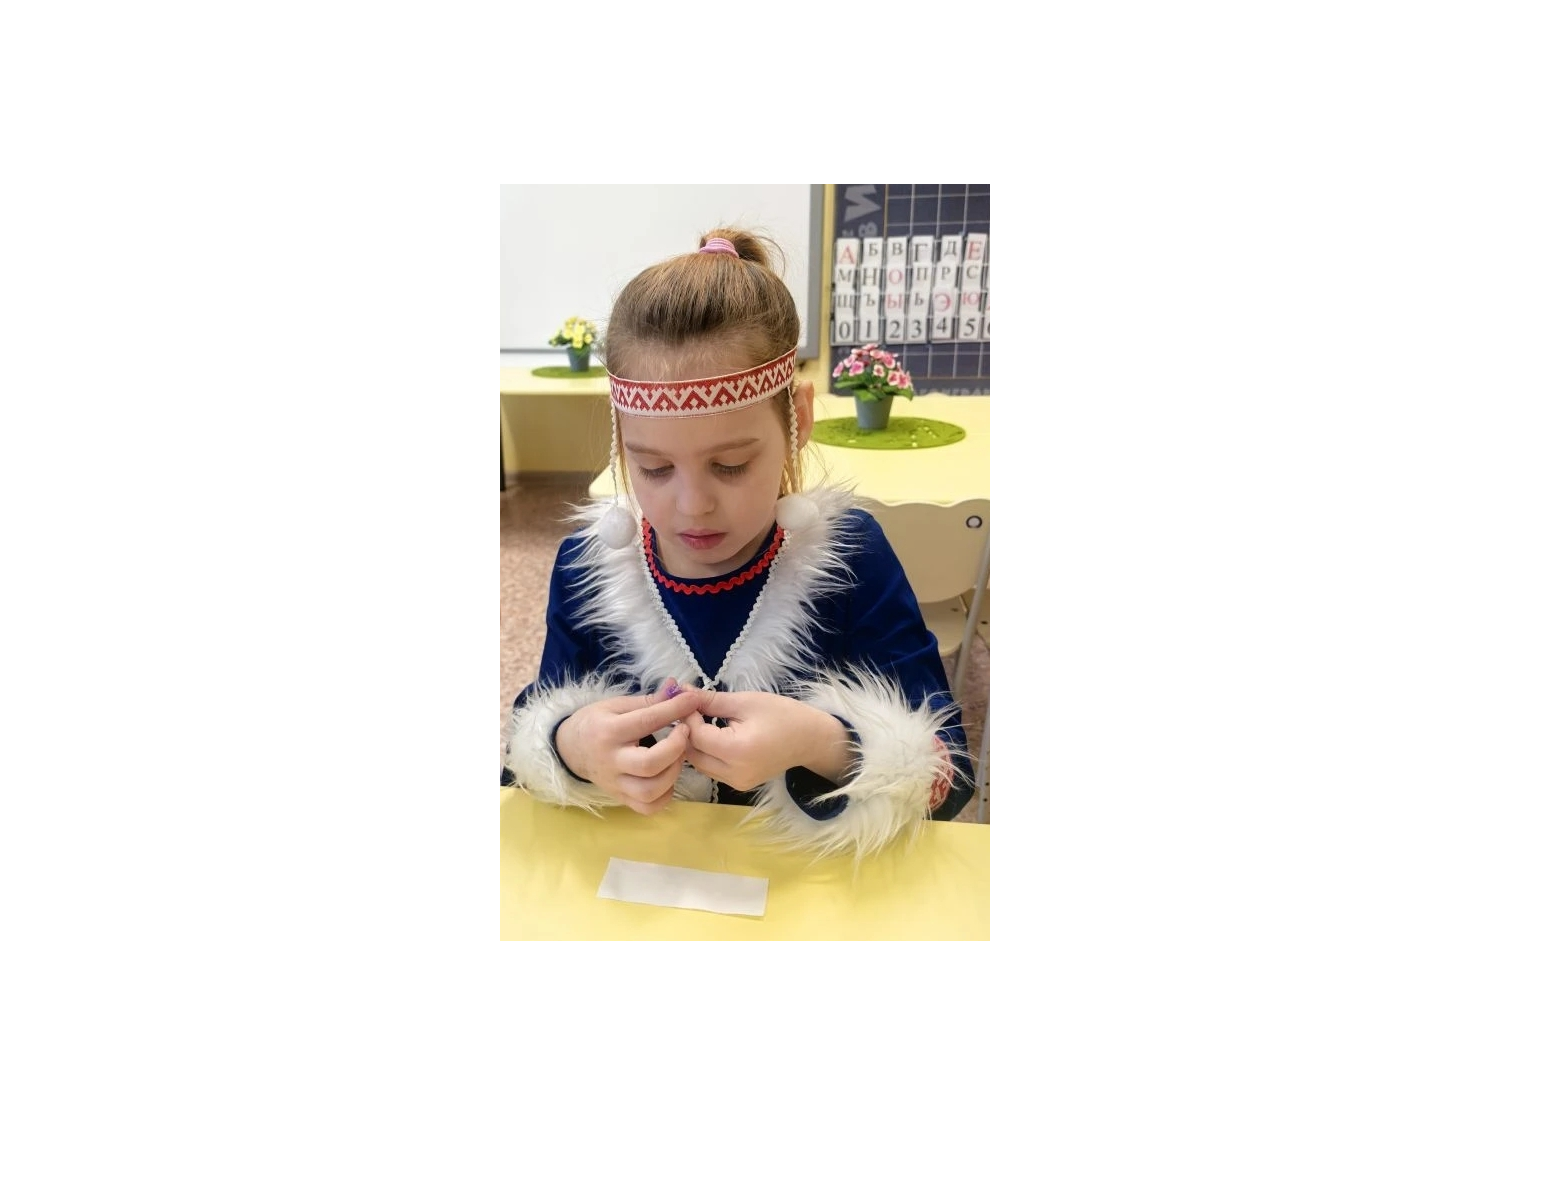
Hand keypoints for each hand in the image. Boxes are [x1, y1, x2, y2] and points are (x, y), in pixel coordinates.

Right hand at [555, 680, 704, 814]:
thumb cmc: (596, 722)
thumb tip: (678, 687)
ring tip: (677, 756)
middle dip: (676, 747)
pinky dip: (665, 795)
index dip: (674, 709)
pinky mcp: (621, 799)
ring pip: (650, 791)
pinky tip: (668, 776)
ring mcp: (616, 784)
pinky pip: (648, 807)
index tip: (692, 700)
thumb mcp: (616, 705)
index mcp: (609, 732)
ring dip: (673, 773)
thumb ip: (649, 701)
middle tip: (684, 732)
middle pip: (649, 764)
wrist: (569, 749)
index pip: (646, 721)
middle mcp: (612, 761)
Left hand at [684, 690, 851, 791]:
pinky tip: (710, 735)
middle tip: (688, 710)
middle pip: (692, 754)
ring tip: (698, 721)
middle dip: (686, 731)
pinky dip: (705, 753)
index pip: (696, 736)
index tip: (686, 699)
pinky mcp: (739, 785)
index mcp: (737, 751)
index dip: (687, 717)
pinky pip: (711, 769)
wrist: (811, 739)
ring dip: (693, 743)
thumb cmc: (783, 715)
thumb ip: (710, 700)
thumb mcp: (745, 702)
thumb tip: (681, 692)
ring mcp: (736, 783)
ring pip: (698, 764)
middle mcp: (734, 773)